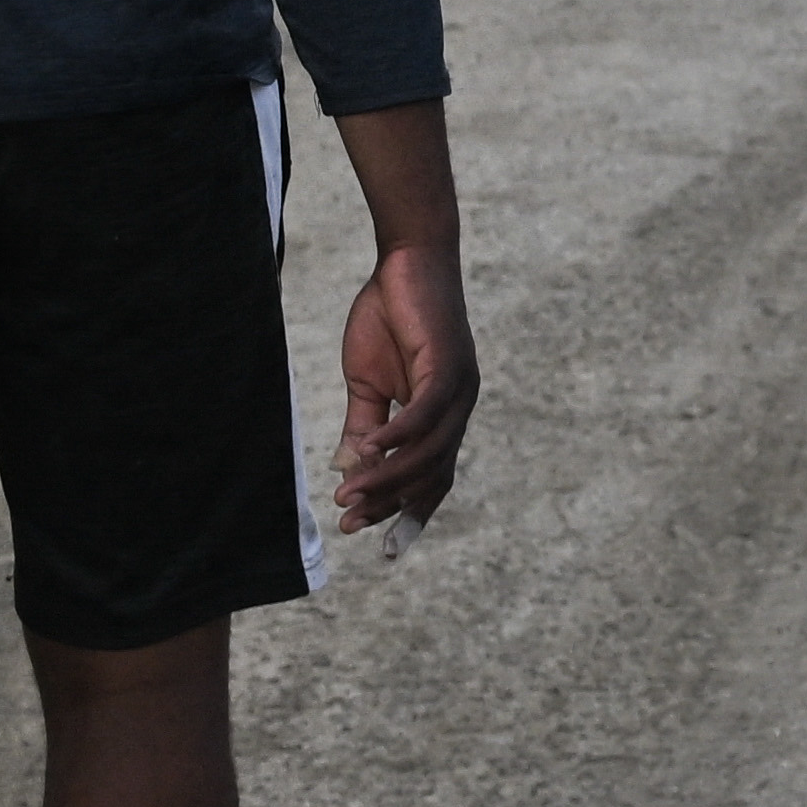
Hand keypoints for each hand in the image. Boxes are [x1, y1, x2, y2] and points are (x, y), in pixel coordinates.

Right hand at [324, 98, 473, 529]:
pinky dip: (396, 437)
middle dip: (390, 505)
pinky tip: (366, 452)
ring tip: (347, 494)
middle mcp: (459, 409)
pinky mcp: (448, 365)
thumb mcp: (367, 380)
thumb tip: (347, 467)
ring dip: (386, 477)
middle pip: (431, 475)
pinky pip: (425, 414)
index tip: (380, 547)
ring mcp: (459, 389)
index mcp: (443, 416)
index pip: (432, 477)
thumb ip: (363, 424)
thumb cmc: (389, 315)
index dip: (408, 512)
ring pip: (427, 451)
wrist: (407, 259)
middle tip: (349, 525)